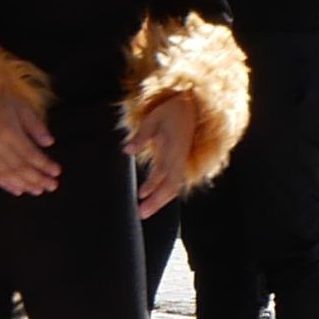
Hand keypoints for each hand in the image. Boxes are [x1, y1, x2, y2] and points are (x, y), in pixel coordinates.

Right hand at [0, 92, 58, 195]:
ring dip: (24, 184)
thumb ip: (36, 126)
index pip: (30, 155)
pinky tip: (17, 190)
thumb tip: (50, 143)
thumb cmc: (2, 100)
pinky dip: (5, 184)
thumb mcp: (23, 108)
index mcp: (9, 132)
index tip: (57, 172)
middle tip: (52, 186)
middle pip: (20, 167)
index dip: (44, 165)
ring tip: (38, 191)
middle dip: (37, 178)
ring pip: (7, 174)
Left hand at [128, 95, 195, 217]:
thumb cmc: (172, 110)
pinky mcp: (174, 157)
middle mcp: (179, 157)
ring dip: (158, 197)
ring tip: (143, 210)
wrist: (191, 104)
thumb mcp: (153, 119)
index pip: (168, 176)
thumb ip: (141, 136)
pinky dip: (157, 186)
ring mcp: (178, 158)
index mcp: (176, 149)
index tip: (142, 202)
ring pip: (171, 183)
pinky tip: (144, 193)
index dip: (157, 192)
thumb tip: (127, 150)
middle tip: (142, 214)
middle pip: (171, 185)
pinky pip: (168, 176)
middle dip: (157, 201)